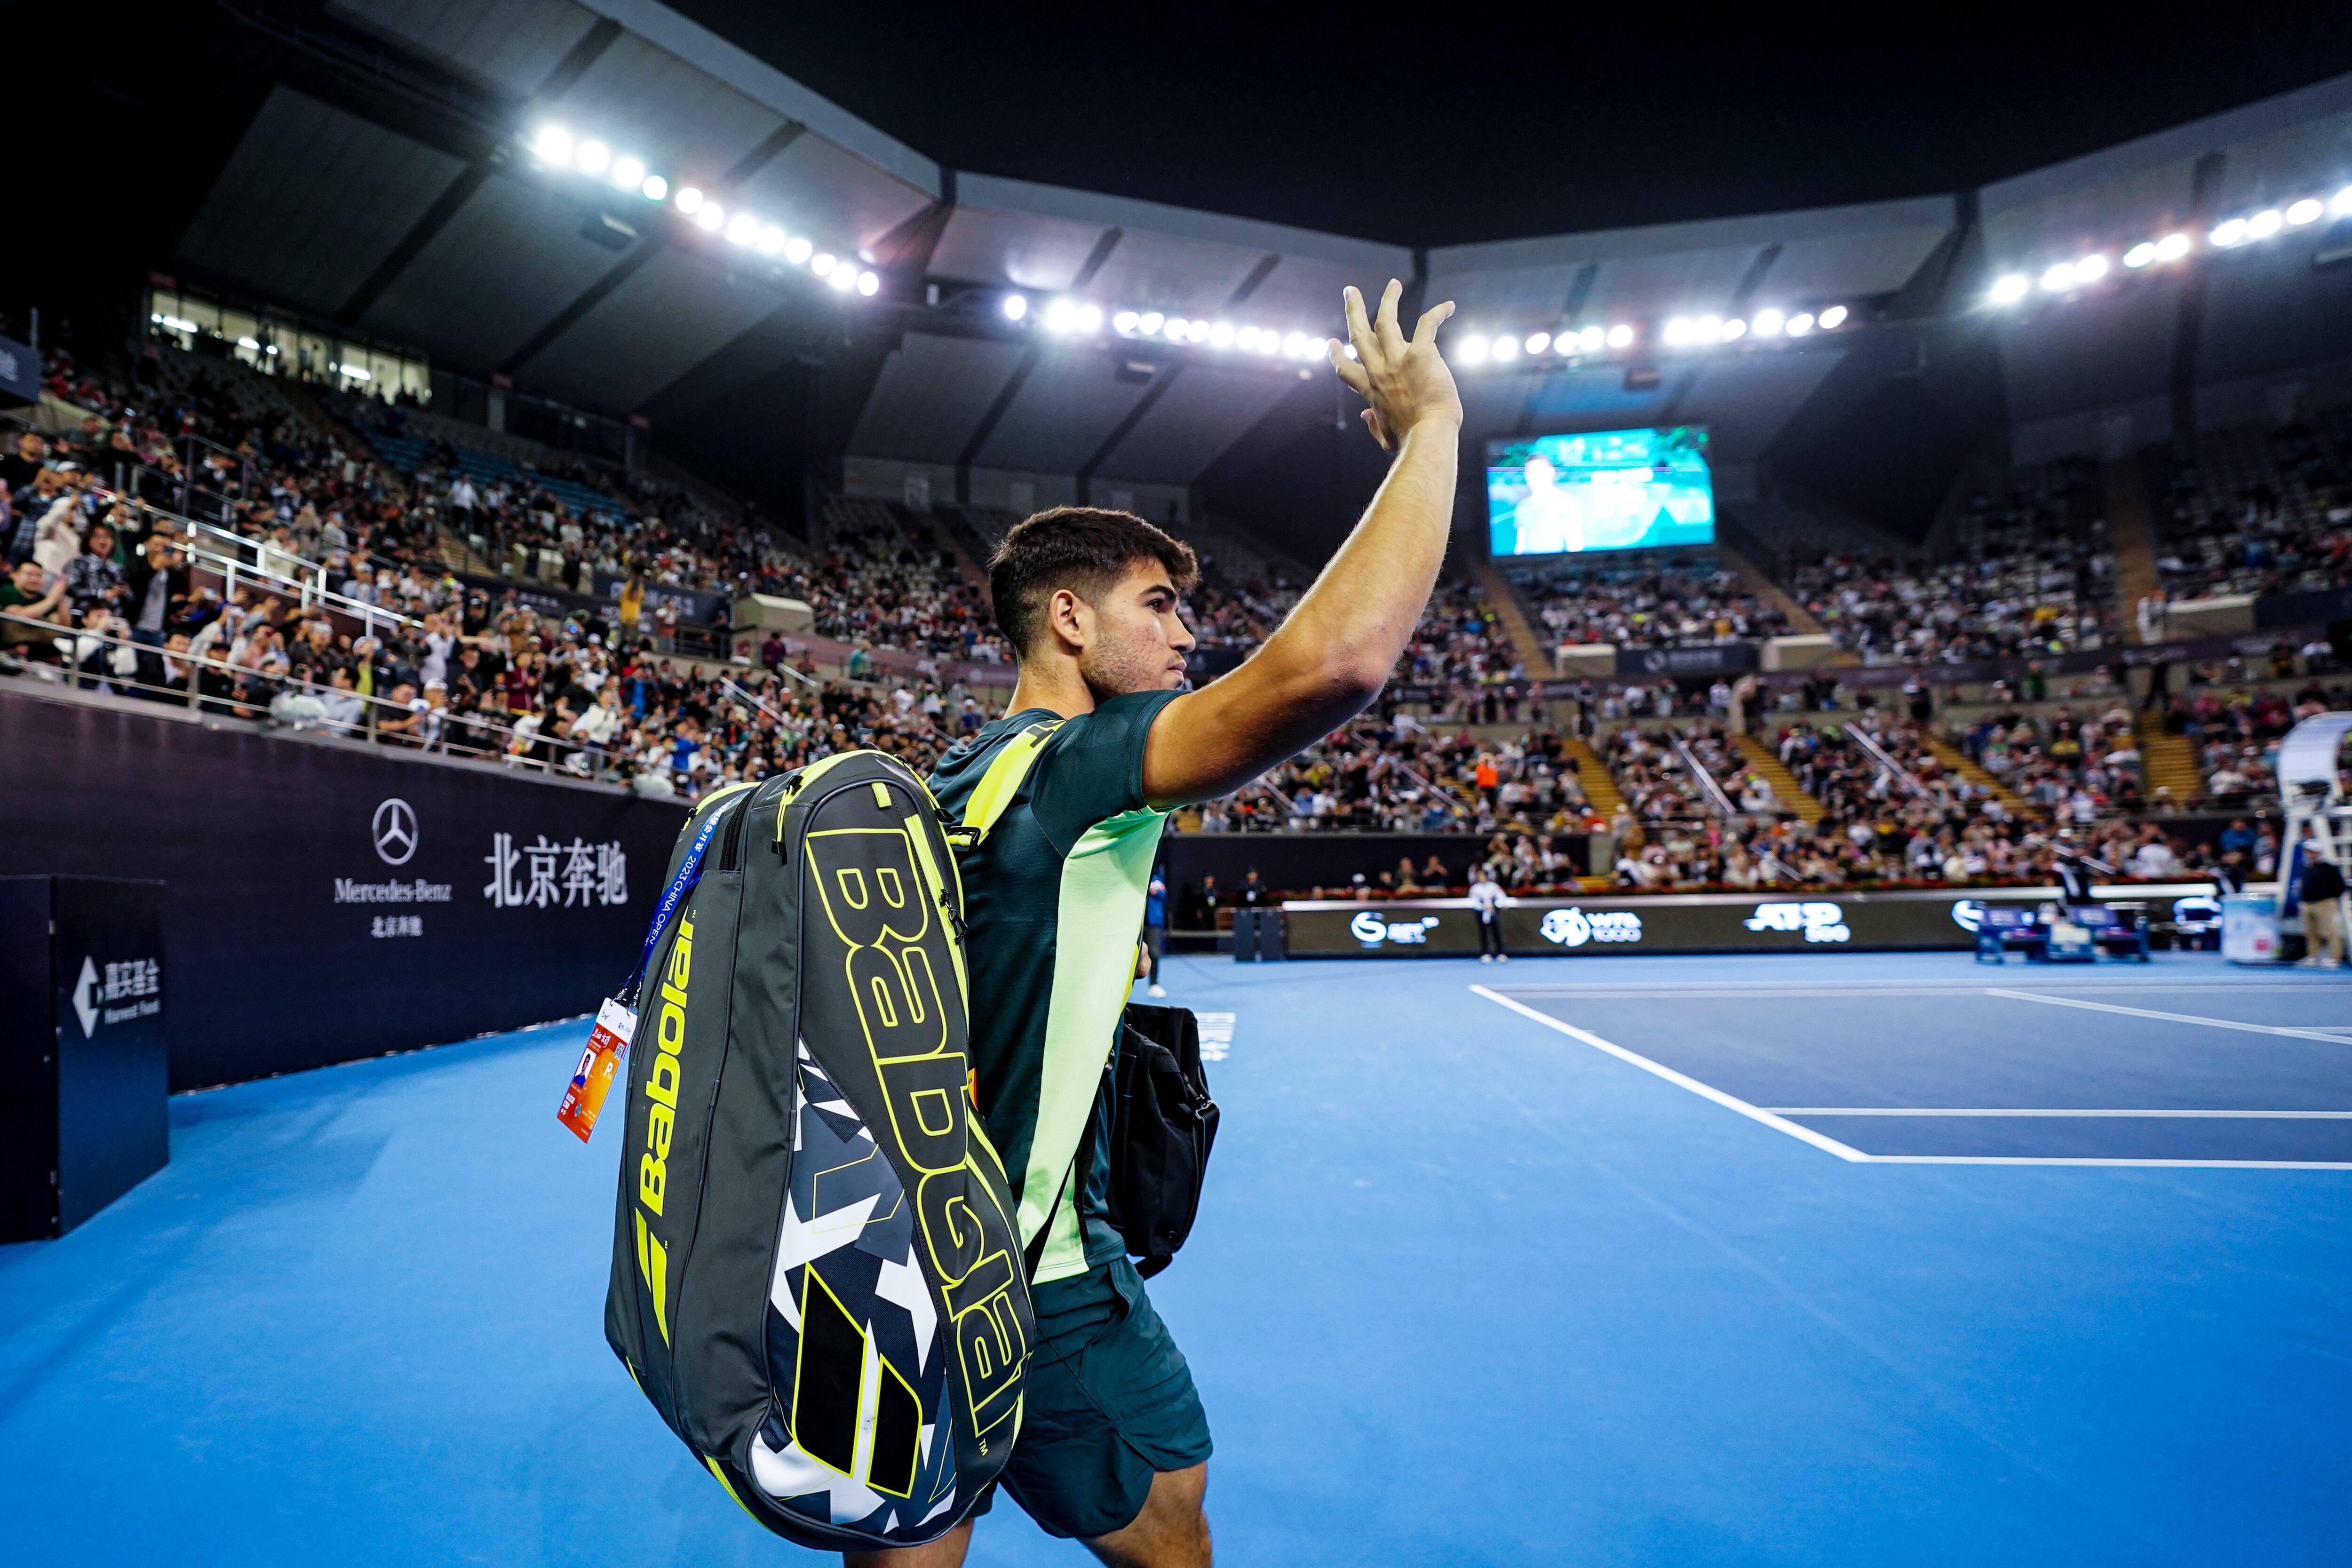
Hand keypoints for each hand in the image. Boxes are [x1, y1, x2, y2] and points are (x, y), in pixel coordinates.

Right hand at [1330, 280, 1460, 451]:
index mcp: (1370, 390)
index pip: (1347, 370)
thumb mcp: (1386, 438)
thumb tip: (1365, 417)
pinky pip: (1427, 324)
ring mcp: (1397, 360)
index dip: (1338, 355)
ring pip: (1386, 321)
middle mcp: (1379, 371)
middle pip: (1359, 334)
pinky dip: (1438, 313)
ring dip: (1388, 300)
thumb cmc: (1410, 441)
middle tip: (1350, 291)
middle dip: (1353, 310)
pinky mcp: (1421, 353)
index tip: (1332, 342)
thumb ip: (1374, 426)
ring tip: (1393, 285)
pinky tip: (1449, 306)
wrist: (1427, 436)